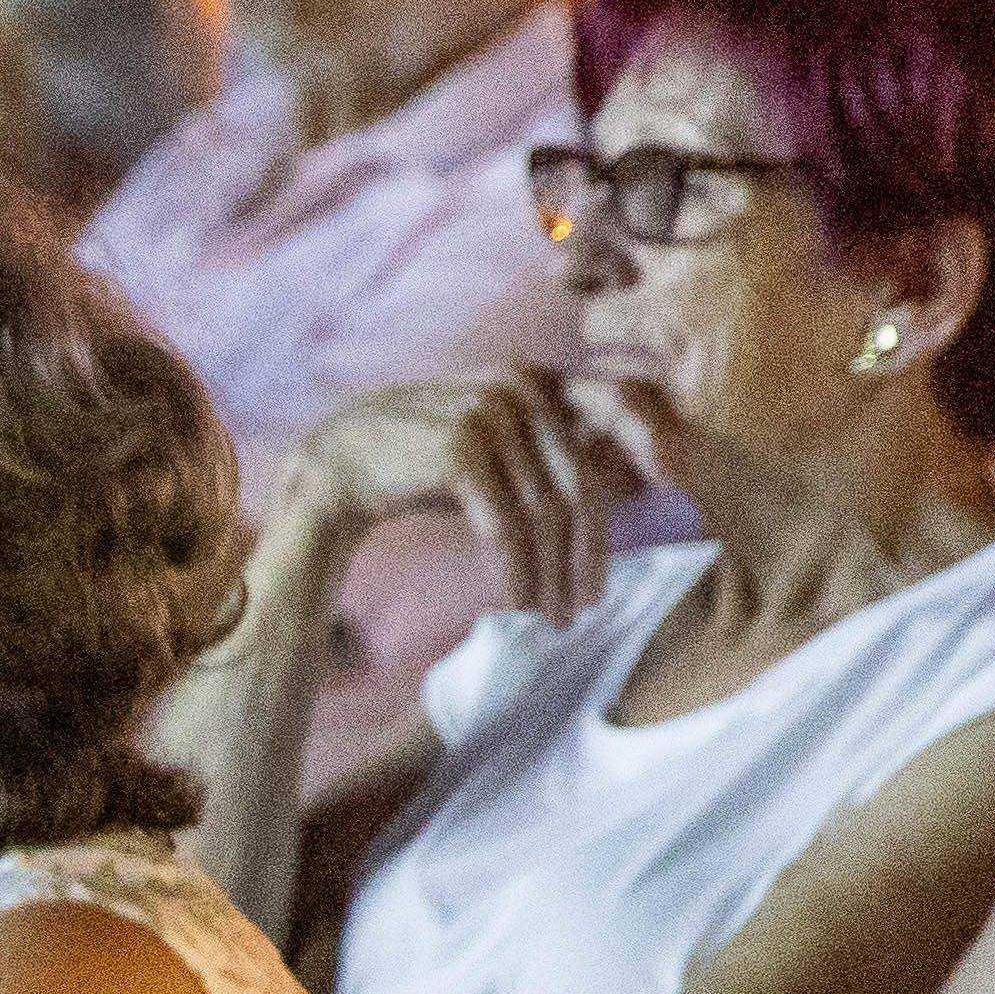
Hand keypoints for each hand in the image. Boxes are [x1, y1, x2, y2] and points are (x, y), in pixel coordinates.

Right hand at [260, 372, 668, 626]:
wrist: (334, 464)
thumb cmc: (419, 464)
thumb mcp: (495, 448)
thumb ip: (551, 455)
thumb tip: (632, 488)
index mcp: (535, 377)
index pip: (610, 417)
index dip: (644, 454)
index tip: (661, 503)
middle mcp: (519, 386)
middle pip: (578, 484)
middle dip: (587, 554)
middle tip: (586, 605)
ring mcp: (489, 414)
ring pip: (546, 513)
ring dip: (552, 575)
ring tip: (551, 616)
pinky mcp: (462, 451)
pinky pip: (507, 528)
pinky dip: (518, 572)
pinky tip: (519, 602)